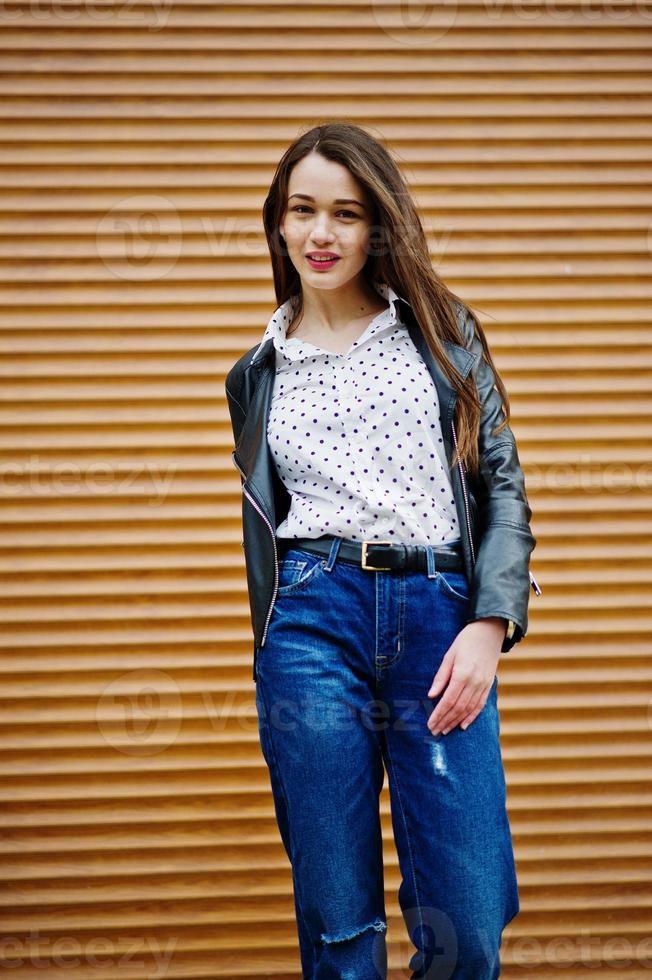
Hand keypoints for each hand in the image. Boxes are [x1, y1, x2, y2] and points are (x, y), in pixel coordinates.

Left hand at [426, 618, 505, 735]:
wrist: (489, 632)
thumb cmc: (465, 641)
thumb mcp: (449, 655)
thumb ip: (441, 677)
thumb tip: (431, 695)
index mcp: (462, 674)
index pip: (448, 701)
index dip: (438, 714)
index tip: (430, 724)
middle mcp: (474, 682)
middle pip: (457, 708)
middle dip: (445, 721)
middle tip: (435, 731)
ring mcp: (483, 685)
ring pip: (468, 709)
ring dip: (456, 722)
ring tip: (445, 730)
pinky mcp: (489, 685)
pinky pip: (480, 705)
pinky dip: (472, 717)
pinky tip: (463, 725)